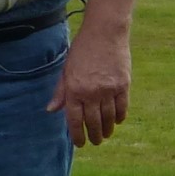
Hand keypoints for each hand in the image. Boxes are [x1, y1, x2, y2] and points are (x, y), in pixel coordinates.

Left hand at [47, 21, 130, 147]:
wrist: (105, 32)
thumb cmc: (83, 50)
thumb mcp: (67, 69)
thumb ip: (60, 92)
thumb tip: (51, 111)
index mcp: (74, 89)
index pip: (74, 120)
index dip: (77, 135)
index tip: (80, 144)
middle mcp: (91, 92)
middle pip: (93, 122)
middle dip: (94, 136)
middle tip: (96, 141)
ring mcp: (108, 89)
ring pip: (108, 117)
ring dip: (107, 129)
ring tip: (106, 134)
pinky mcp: (123, 84)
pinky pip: (122, 107)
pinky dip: (120, 117)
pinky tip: (117, 120)